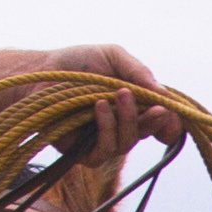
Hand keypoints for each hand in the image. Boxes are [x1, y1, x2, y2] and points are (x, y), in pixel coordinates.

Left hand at [0, 39, 180, 155]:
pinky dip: (105, 127)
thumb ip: (140, 73)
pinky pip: (104, 150)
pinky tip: (98, 107)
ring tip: (116, 94)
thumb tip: (164, 95)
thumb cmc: (76, 63)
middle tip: (154, 106)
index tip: (170, 111)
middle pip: (151, 134)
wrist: (40, 73)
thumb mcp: (114, 57)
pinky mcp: (85, 154)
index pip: (163, 123)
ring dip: (127, 119)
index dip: (171, 122)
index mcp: (135, 106)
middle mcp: (124, 126)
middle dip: (155, 120)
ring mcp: (105, 142)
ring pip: (128, 142)